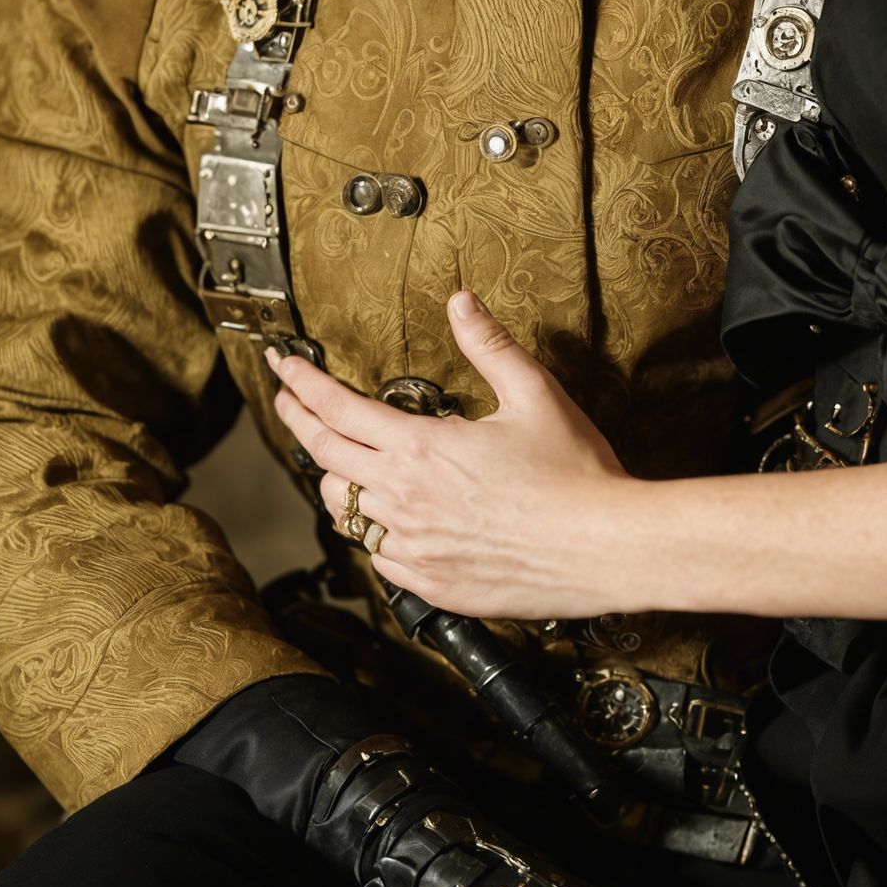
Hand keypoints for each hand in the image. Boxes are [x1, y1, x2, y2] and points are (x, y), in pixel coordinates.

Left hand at [267, 292, 638, 617]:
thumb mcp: (533, 393)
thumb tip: (461, 303)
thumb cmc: (574, 473)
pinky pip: (377, 557)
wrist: (602, 547)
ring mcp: (414, 547)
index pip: (338, 410)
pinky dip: (369, 531)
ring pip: (345, 512)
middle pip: (325, 457)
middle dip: (298, 421)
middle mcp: (406, 500)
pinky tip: (380, 521)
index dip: (303, 385)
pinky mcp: (431, 583)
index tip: (283, 369)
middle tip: (288, 402)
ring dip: (333, 479)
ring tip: (334, 460)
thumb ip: (489, 345)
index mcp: (422, 449)